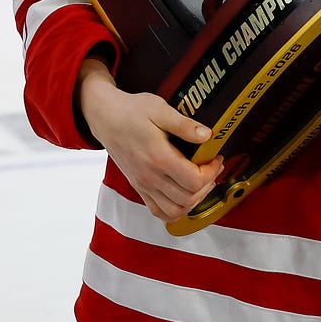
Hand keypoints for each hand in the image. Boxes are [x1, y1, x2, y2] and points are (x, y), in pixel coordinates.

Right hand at [77, 60, 224, 222]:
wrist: (104, 117)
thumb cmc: (131, 111)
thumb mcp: (159, 109)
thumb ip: (184, 124)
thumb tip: (207, 135)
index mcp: (158, 157)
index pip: (195, 180)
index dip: (211, 172)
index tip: (215, 158)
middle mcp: (150, 177)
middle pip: (188, 198)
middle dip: (207, 184)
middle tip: (212, 167)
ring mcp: (143, 185)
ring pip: (175, 210)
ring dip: (193, 200)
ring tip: (201, 182)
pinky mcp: (138, 187)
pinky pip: (159, 212)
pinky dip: (175, 209)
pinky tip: (183, 194)